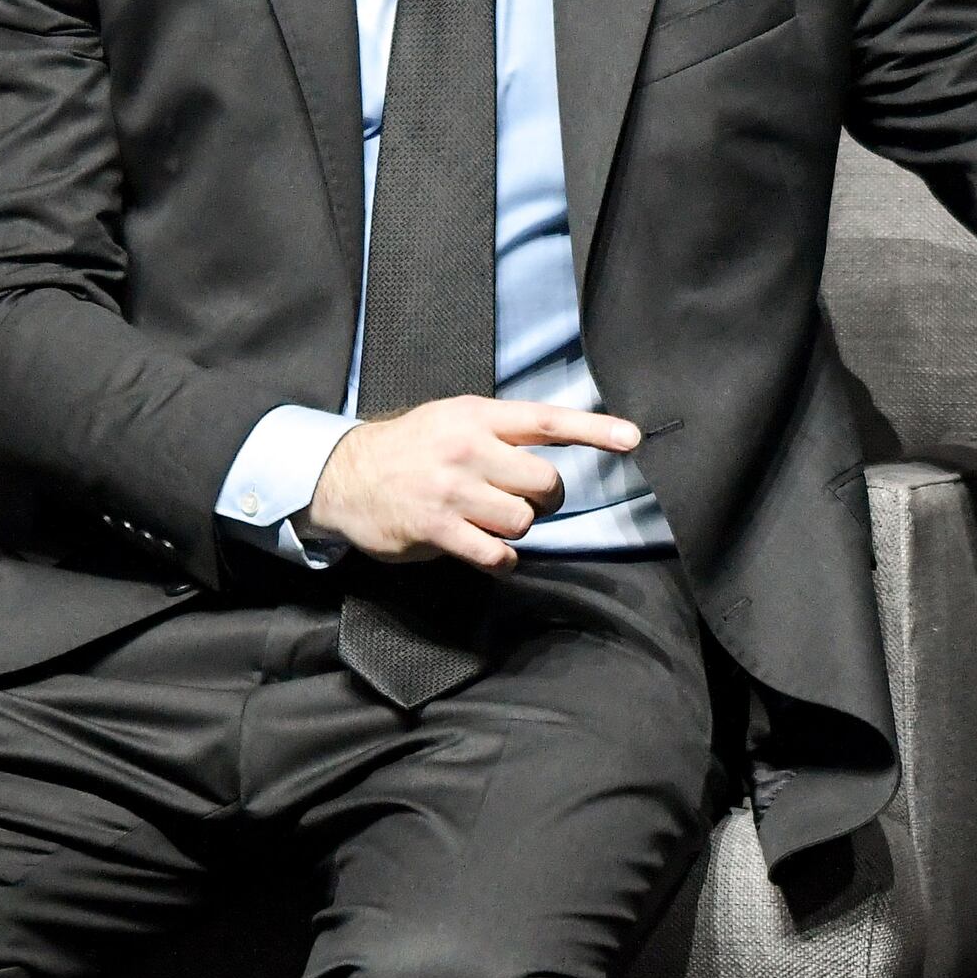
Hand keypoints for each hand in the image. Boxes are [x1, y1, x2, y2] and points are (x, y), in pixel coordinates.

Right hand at [307, 397, 638, 570]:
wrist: (344, 475)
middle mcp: (468, 449)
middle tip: (522, 500)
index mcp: (478, 416)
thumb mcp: (455, 419)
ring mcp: (452, 490)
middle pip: (545, 483)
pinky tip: (487, 551)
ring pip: (523, 520)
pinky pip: (496, 554)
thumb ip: (504, 432)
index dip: (595, 429)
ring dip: (516, 529)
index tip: (633, 438)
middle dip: (545, 499)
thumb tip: (557, 450)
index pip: (548, 419)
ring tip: (488, 520)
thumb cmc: (412, 449)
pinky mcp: (436, 528)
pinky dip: (501, 560)